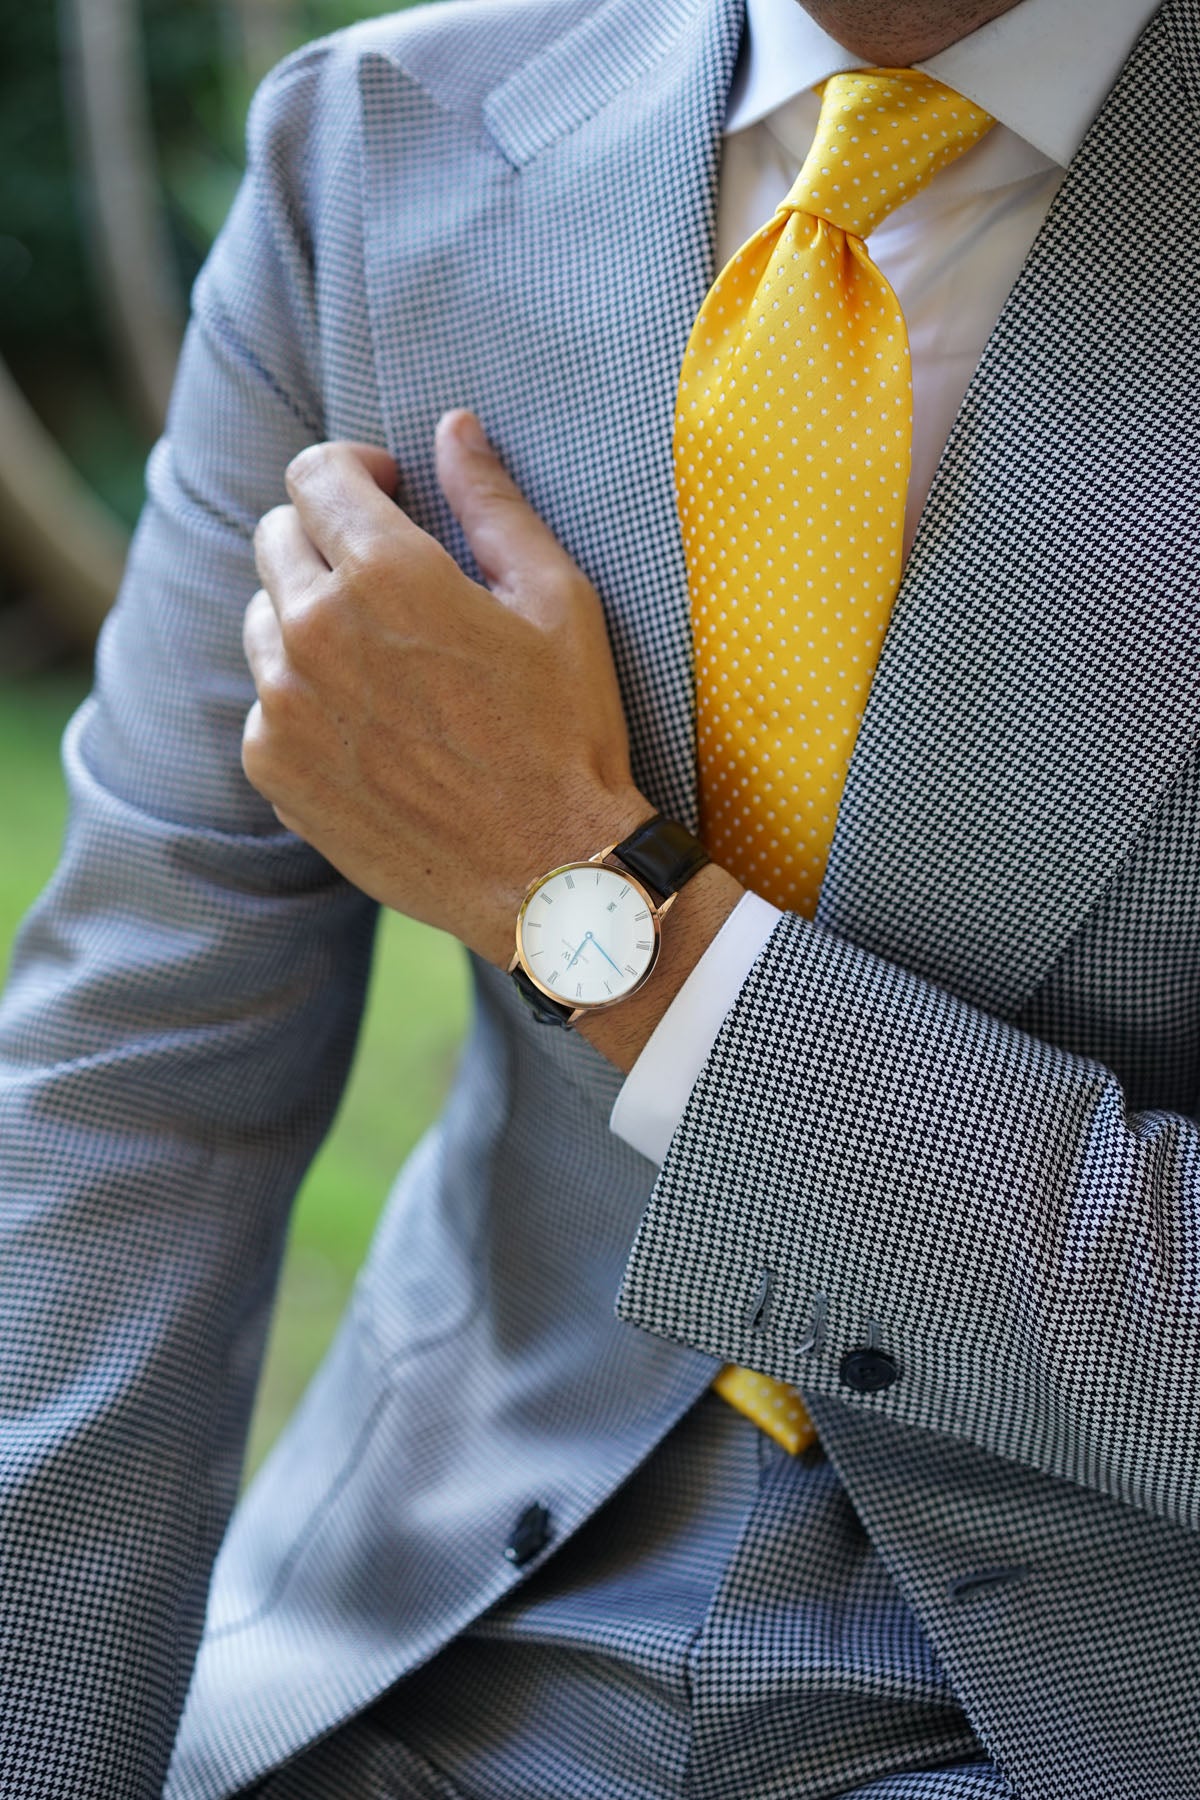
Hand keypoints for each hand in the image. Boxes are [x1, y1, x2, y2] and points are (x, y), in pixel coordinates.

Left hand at [242, 412, 649, 965]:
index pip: (314, 473)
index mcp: (386, 575)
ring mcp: (284, 704)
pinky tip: (374, 726)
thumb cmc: (567, 734)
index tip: (389, 493)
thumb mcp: (557, 602)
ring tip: (383, 659)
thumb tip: (453, 427)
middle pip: (276, 536)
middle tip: (386, 575)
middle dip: (326, 535)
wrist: (545, 873)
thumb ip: (493, 504)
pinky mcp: (273, 766)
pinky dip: (304, 696)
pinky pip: (266, 699)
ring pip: (264, 617)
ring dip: (309, 615)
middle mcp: (315, 632)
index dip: (354, 471)